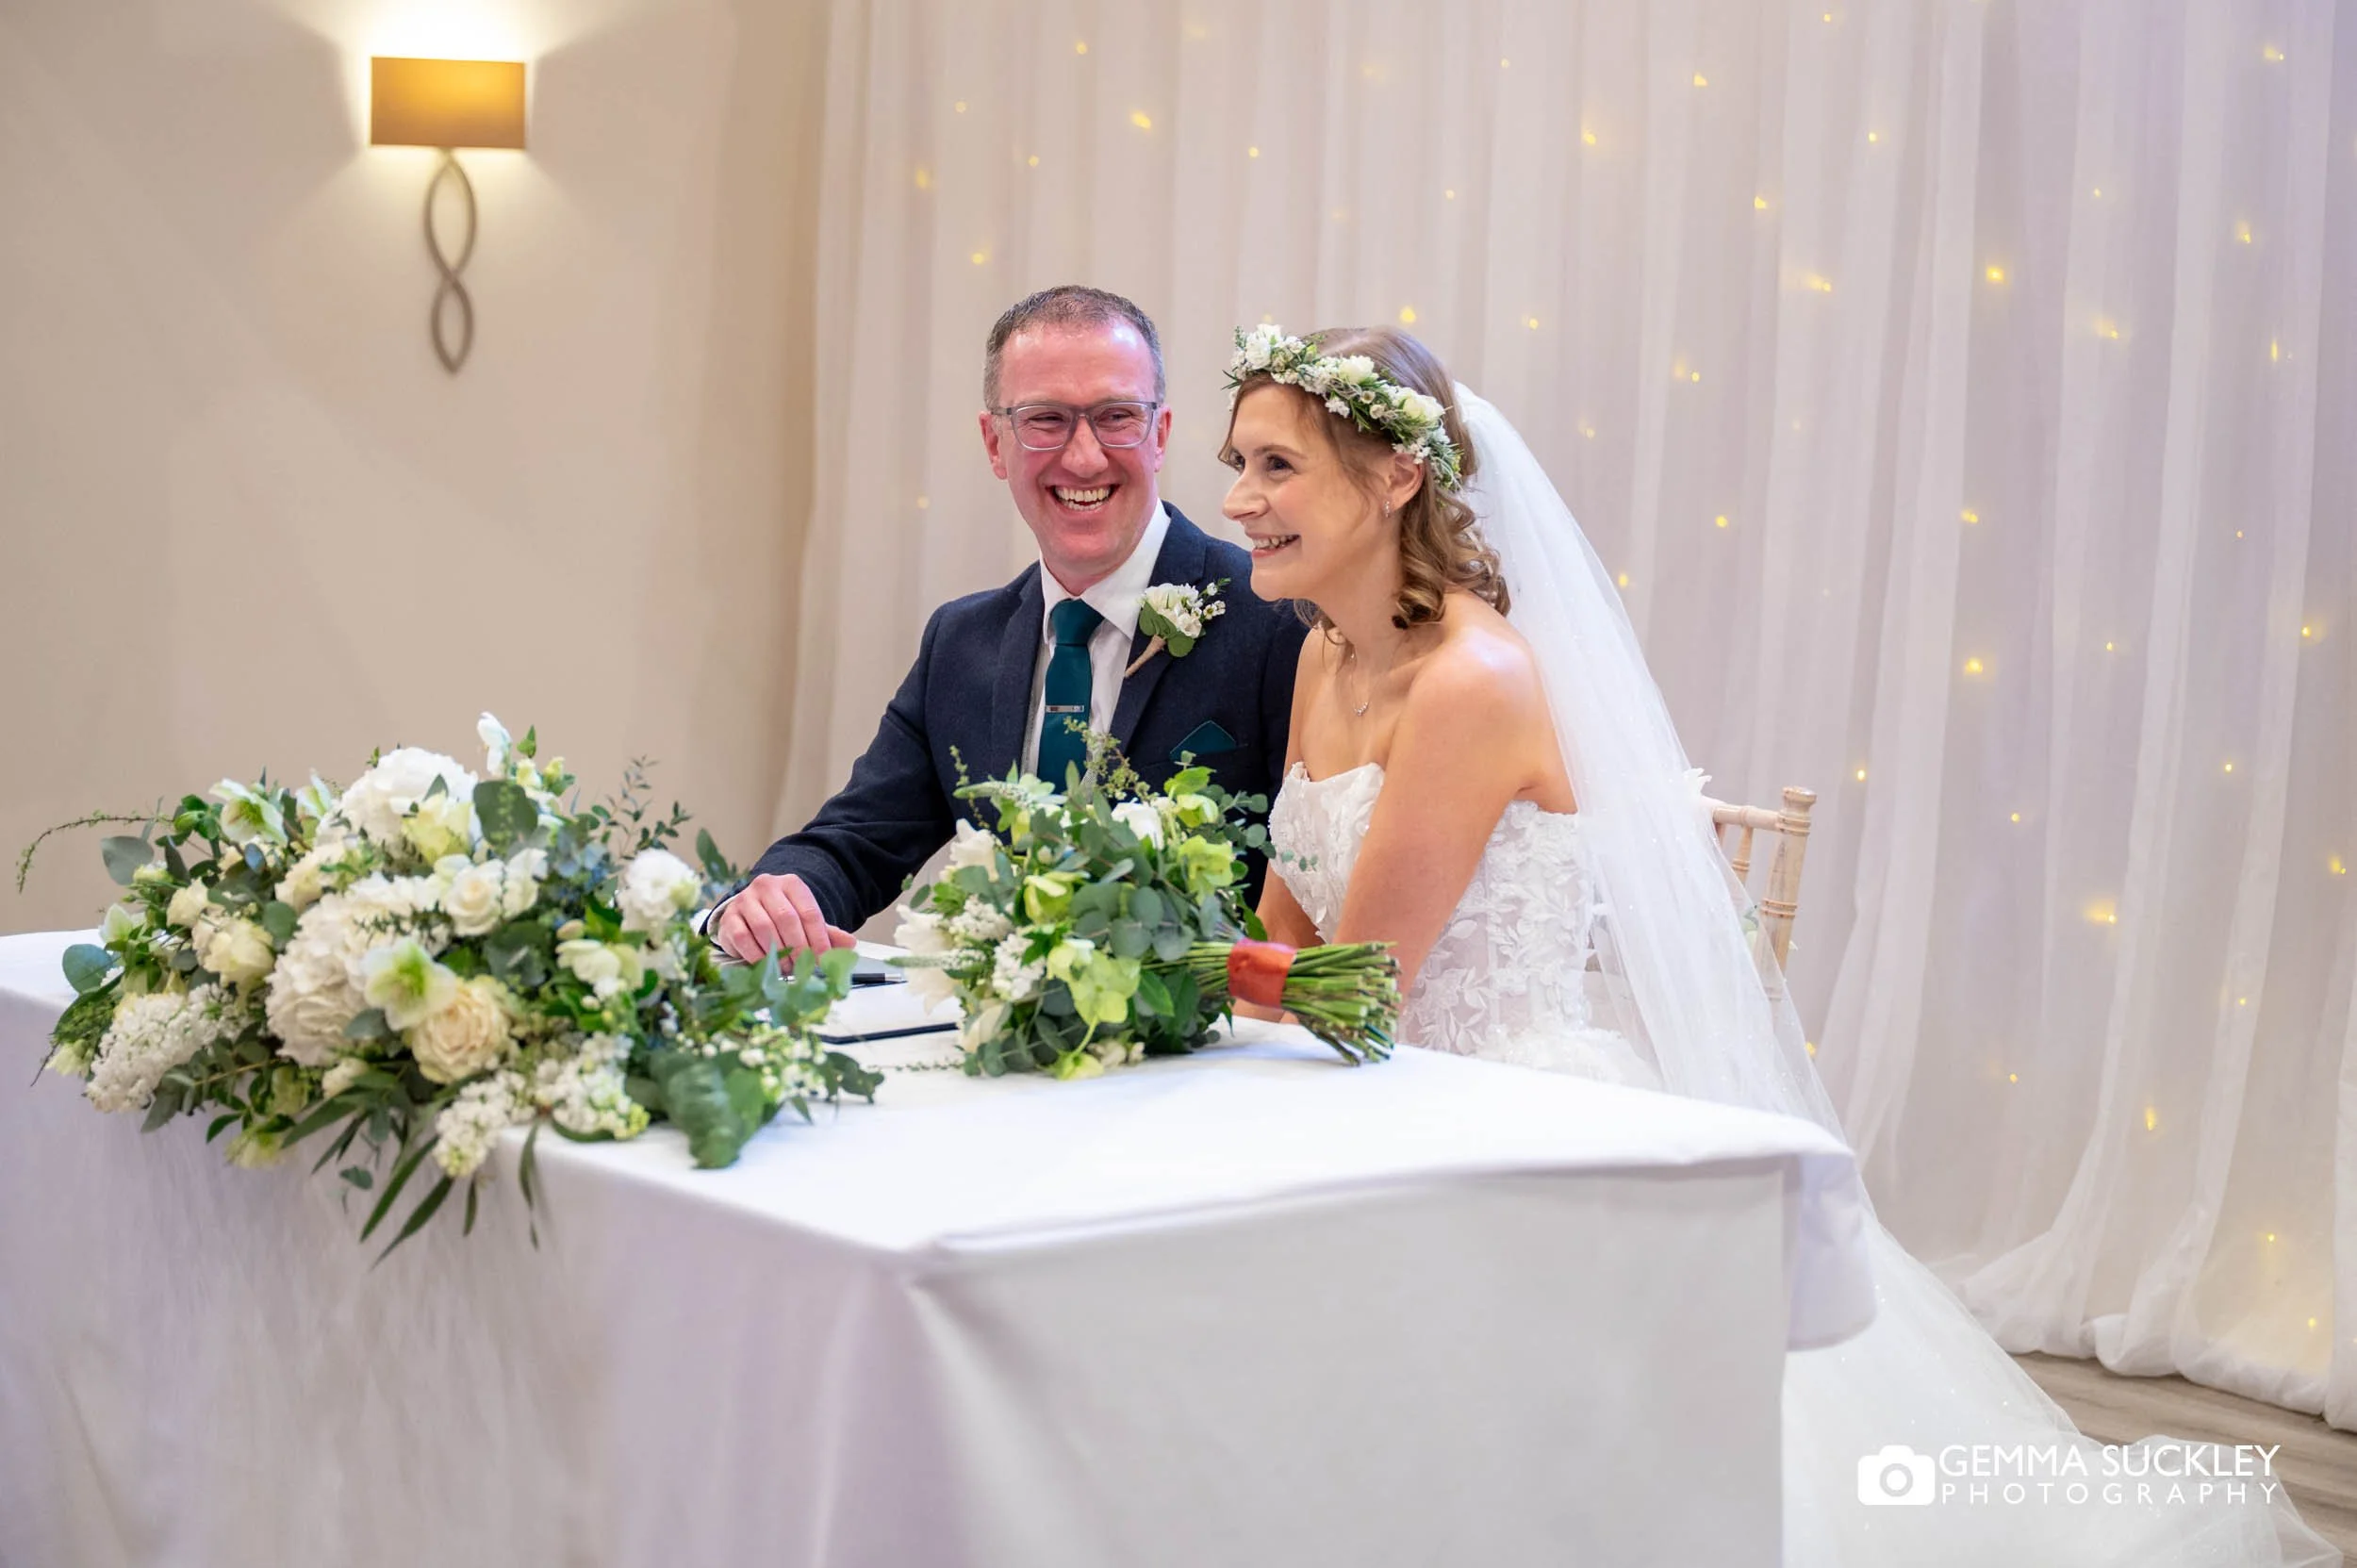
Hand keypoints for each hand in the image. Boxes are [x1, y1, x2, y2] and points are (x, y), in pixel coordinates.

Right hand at [711, 873, 857, 965]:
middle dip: (798, 947)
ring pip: (765, 927)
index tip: (824, 959)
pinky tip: (767, 965)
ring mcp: (745, 900)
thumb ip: (826, 933)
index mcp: (791, 884)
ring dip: (778, 952)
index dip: (818, 938)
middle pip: (787, 918)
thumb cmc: (780, 919)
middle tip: (804, 966)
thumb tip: (850, 945)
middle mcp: (766, 886)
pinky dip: (757, 956)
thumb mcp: (805, 922)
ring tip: (787, 968)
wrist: (747, 915)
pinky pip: (744, 938)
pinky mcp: (729, 918)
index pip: (809, 912)